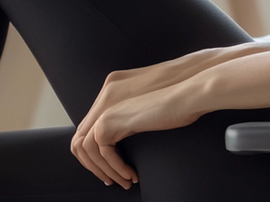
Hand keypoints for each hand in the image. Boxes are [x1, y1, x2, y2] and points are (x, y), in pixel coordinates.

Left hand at [84, 83, 210, 187]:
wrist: (189, 92)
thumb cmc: (179, 100)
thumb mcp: (147, 108)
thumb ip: (131, 115)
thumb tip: (122, 136)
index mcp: (112, 90)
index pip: (88, 127)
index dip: (95, 154)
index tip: (109, 169)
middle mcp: (104, 95)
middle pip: (80, 138)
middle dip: (93, 165)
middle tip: (111, 179)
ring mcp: (105, 106)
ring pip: (86, 147)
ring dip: (103, 169)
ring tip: (122, 180)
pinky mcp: (111, 118)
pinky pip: (103, 151)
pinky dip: (116, 166)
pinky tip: (130, 173)